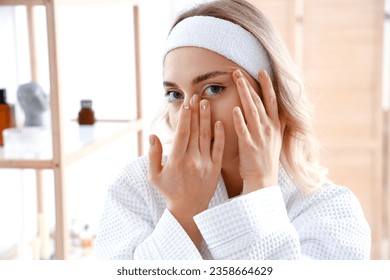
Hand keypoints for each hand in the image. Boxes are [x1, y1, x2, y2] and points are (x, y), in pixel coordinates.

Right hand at [148, 94, 224, 246]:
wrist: (190, 209)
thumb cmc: (170, 191)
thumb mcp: (154, 176)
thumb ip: (152, 155)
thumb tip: (152, 135)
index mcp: (176, 160)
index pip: (182, 133)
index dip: (184, 116)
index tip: (186, 103)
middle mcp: (192, 159)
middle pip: (194, 130)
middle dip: (195, 112)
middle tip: (196, 96)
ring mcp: (205, 163)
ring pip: (207, 136)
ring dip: (206, 118)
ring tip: (206, 103)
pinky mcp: (215, 168)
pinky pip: (219, 148)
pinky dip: (220, 135)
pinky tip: (219, 122)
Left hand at [232, 69, 282, 193]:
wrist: (263, 180)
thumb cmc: (265, 159)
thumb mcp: (275, 138)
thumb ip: (274, 123)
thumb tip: (274, 109)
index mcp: (275, 126)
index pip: (272, 101)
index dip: (267, 85)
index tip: (262, 71)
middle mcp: (269, 129)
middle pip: (259, 101)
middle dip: (249, 85)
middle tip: (239, 71)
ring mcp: (260, 137)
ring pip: (252, 111)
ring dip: (244, 94)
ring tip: (236, 80)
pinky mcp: (250, 146)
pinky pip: (244, 130)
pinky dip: (240, 119)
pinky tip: (234, 109)